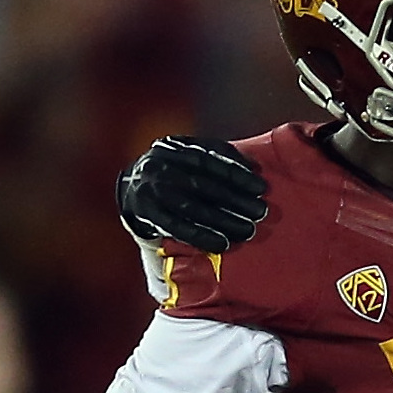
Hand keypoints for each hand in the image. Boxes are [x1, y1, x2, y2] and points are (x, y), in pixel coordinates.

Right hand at [118, 136, 267, 252]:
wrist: (132, 189)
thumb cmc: (173, 172)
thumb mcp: (189, 156)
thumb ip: (217, 155)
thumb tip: (253, 164)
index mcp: (172, 148)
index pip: (209, 159)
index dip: (236, 174)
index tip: (260, 187)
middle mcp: (159, 166)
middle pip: (202, 185)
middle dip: (235, 199)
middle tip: (260, 211)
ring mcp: (152, 191)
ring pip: (192, 208)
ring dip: (223, 221)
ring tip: (248, 230)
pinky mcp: (148, 214)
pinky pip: (178, 228)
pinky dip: (202, 237)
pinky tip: (223, 244)